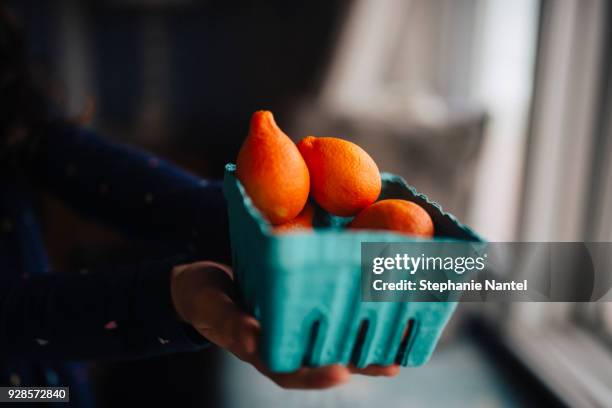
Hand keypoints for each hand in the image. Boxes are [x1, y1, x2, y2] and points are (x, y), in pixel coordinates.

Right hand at [170, 261, 399, 388]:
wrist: (210, 283)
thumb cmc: (207, 299)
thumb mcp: (212, 310)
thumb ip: (230, 324)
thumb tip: (253, 339)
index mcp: (265, 353)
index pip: (292, 371)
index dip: (316, 375)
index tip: (340, 373)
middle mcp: (289, 344)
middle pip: (326, 358)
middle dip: (359, 362)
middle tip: (389, 364)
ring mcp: (300, 325)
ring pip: (338, 336)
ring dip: (370, 338)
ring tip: (404, 338)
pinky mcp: (309, 303)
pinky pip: (336, 307)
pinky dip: (361, 306)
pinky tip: (388, 299)